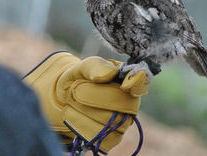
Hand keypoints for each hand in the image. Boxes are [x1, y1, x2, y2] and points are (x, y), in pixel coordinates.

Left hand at [23, 51, 149, 152]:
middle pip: (123, 106)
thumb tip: (110, 74)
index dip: (136, 84)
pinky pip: (101, 138)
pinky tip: (73, 114)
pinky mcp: (111, 138)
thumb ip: (96, 66)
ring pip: (109, 123)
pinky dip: (81, 125)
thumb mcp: (83, 66)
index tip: (124, 86)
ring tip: (73, 101)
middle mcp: (131, 102)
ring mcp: (123, 122)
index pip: (141, 83)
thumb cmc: (79, 77)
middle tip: (75, 90)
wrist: (65, 96)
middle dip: (93, 97)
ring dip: (83, 110)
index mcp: (128, 79)